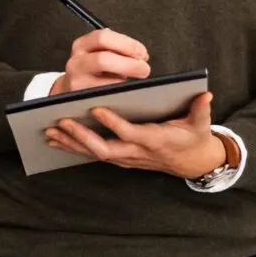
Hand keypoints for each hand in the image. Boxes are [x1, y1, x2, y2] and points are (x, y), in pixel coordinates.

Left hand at [44, 91, 226, 179]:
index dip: (112, 123)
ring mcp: (126, 157)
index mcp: (154, 140)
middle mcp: (136, 152)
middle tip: (60, 122)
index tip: (94, 108)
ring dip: (71, 144)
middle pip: (104, 149)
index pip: (129, 132)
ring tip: (49, 132)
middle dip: (81, 137)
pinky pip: (93, 154)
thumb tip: (206, 93)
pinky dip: (74, 147)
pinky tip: (57, 139)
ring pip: (94, 153)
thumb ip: (200, 109)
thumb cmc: (193, 138)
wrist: (194, 163)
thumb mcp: (200, 125)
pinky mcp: (120, 158)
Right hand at [50, 28, 150, 95]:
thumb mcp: (99, 51)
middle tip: (144, 69)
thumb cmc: (93, 69)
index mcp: (82, 45)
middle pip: (103, 59)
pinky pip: (106, 97)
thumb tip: (140, 53)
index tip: (141, 52)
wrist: (72, 88)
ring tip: (137, 81)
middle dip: (129, 64)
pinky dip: (121, 94)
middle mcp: (76, 62)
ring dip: (126, 81)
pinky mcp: (81, 99)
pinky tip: (127, 91)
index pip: (103, 37)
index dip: (126, 44)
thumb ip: (116, 47)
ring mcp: (76, 82)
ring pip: (106, 82)